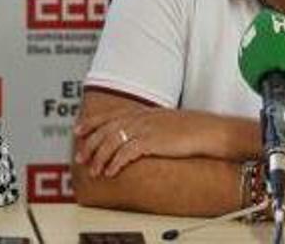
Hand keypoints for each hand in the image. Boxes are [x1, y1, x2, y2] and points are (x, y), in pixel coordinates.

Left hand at [74, 106, 217, 177]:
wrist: (207, 130)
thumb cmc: (189, 129)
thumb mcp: (162, 122)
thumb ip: (145, 125)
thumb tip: (133, 136)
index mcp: (141, 112)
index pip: (109, 115)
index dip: (91, 122)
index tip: (77, 130)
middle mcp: (140, 117)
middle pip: (106, 129)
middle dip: (90, 144)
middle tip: (80, 158)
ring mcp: (145, 128)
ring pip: (113, 141)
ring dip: (100, 158)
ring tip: (94, 171)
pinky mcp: (152, 141)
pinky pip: (127, 152)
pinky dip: (116, 163)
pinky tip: (111, 172)